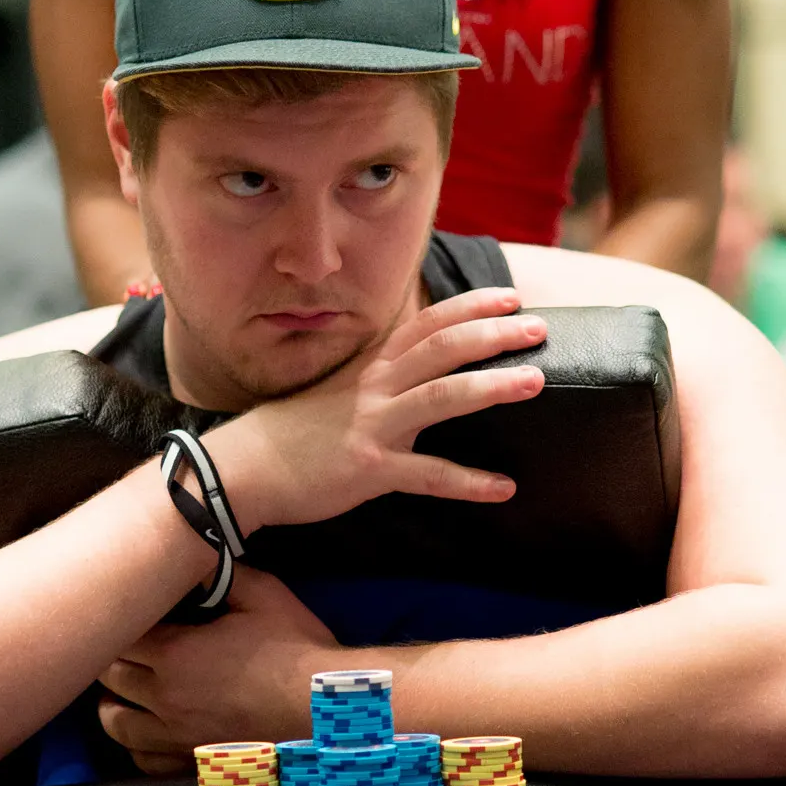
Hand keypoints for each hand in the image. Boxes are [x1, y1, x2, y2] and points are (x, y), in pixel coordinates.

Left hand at [98, 568, 337, 768]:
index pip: (120, 636)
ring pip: (116, 725)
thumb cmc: (295, 649)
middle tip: (128, 649)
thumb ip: (221, 574)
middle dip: (114, 659)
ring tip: (125, 694)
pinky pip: (144, 761)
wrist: (323, 708)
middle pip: (110, 678)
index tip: (136, 616)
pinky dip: (137, 746)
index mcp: (174, 653)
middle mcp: (164, 697)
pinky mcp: (191, 763)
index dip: (123, 623)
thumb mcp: (262, 594)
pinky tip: (148, 733)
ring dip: (114, 705)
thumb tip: (197, 551)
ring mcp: (174, 736)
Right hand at [208, 287, 545, 534]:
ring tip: (535, 381)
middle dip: (493, 333)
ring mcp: (373, 425)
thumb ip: (383, 377)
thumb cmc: (296, 433)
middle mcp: (376, 387)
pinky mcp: (369, 468)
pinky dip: (468, 482)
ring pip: (441, 396)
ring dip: (491, 386)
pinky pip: (428, 476)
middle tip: (539, 328)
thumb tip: (423, 367)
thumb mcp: (341, 392)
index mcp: (372, 367)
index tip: (511, 297)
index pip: (428, 322)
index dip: (472, 306)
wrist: (246, 468)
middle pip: (442, 347)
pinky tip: (503, 488)